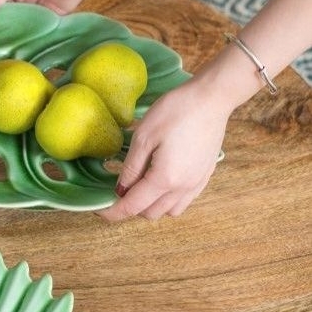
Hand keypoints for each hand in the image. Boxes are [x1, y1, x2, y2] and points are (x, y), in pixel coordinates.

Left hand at [97, 78, 229, 220]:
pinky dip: (167, 199)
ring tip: (139, 184)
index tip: (99, 210)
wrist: (212, 98)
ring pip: (168, 211)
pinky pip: (183, 201)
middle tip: (118, 188)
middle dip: (130, 207)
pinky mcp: (204, 176)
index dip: (112, 212)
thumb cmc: (176, 111)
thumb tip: (120, 189)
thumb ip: (131, 168)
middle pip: (150, 213)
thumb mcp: (143, 137)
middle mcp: (183, 188)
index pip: (132, 207)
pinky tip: (160, 181)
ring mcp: (197, 184)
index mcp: (165, 179)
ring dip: (150, 205)